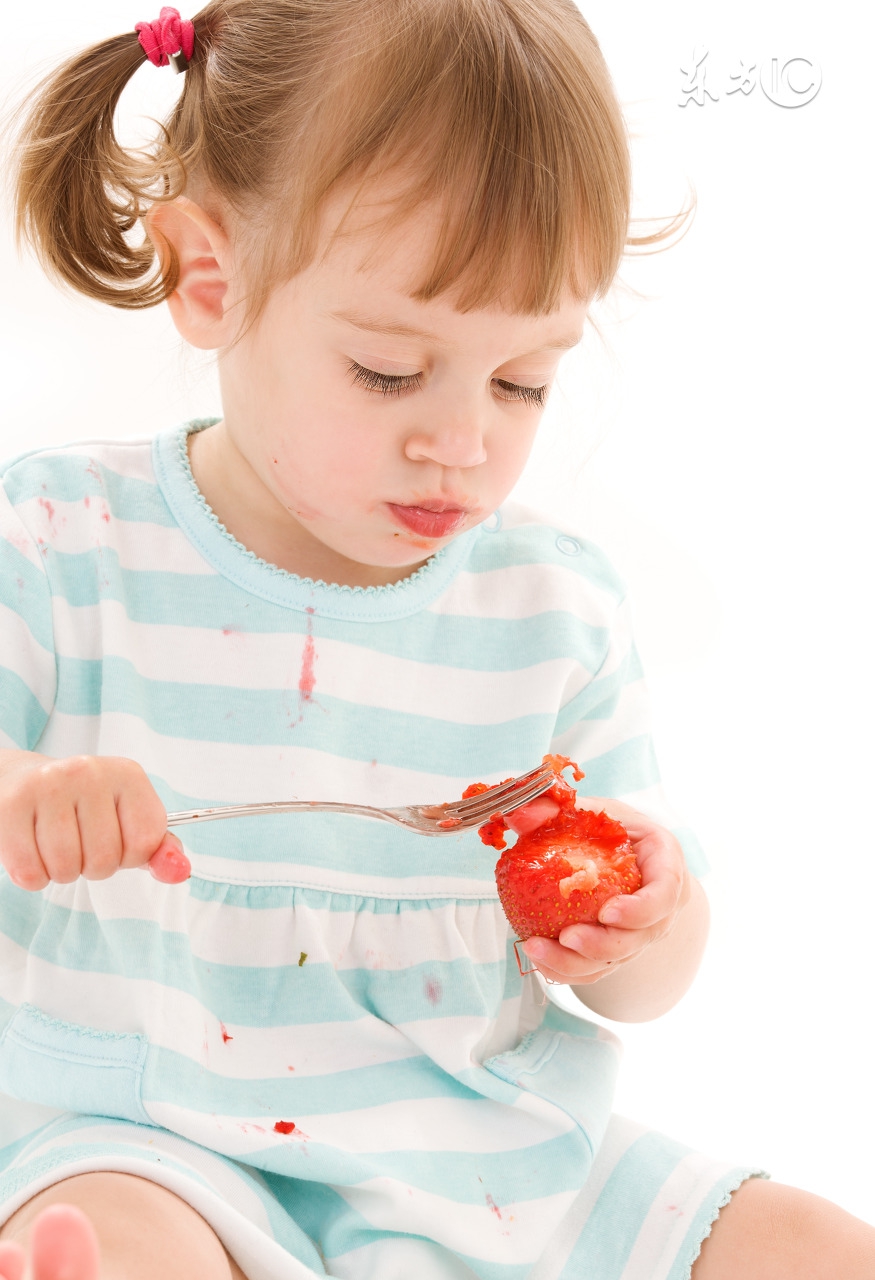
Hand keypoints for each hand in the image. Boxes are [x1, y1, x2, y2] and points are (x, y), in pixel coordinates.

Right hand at [0, 753, 189, 889]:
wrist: (21, 783)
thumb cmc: (84, 810)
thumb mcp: (128, 822)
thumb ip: (159, 850)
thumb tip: (181, 872)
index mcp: (128, 775)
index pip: (145, 843)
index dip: (129, 857)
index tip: (114, 838)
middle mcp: (89, 771)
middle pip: (104, 860)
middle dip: (91, 866)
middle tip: (78, 842)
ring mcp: (48, 784)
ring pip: (66, 869)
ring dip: (60, 872)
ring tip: (54, 845)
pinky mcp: (11, 804)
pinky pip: (30, 873)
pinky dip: (32, 877)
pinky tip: (32, 849)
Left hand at [507, 795, 688, 985]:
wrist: (616, 853)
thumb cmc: (607, 829)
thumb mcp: (588, 810)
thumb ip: (555, 808)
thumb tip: (522, 813)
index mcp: (663, 865)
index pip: (665, 894)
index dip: (641, 910)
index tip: (607, 912)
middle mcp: (658, 907)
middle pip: (639, 937)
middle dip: (603, 944)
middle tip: (567, 937)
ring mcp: (638, 933)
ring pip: (613, 960)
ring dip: (575, 962)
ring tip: (536, 948)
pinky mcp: (615, 950)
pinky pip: (594, 970)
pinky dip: (566, 970)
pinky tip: (537, 959)